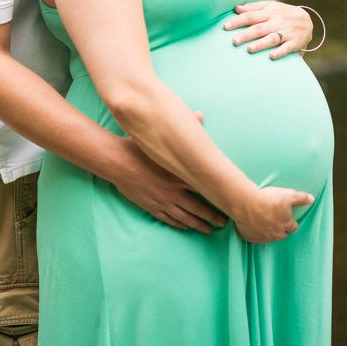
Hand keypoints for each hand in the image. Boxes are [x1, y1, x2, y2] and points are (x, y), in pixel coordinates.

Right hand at [112, 135, 227, 234]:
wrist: (118, 161)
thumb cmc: (139, 147)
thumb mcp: (161, 139)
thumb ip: (183, 130)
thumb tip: (199, 115)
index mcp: (178, 174)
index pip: (204, 188)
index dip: (217, 196)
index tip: (228, 202)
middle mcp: (173, 190)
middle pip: (198, 207)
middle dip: (212, 217)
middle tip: (224, 223)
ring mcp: (162, 200)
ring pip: (185, 217)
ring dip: (198, 225)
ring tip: (209, 230)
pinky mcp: (151, 206)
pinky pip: (168, 218)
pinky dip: (179, 224)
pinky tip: (185, 227)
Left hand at [224, 1, 312, 57]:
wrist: (307, 20)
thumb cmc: (282, 13)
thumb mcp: (270, 6)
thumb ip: (253, 8)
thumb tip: (236, 8)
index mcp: (269, 12)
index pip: (250, 16)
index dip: (238, 21)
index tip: (225, 26)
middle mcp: (276, 22)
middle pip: (259, 28)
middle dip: (246, 35)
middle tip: (234, 41)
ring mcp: (286, 32)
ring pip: (272, 38)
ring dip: (261, 44)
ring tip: (249, 49)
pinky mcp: (295, 42)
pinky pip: (287, 48)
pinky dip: (280, 52)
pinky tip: (271, 56)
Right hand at [235, 186, 313, 243]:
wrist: (247, 203)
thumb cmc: (268, 198)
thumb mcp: (288, 195)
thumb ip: (301, 198)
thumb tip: (312, 199)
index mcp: (286, 223)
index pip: (293, 227)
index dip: (291, 222)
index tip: (288, 218)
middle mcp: (276, 233)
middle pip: (283, 235)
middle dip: (281, 229)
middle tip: (276, 221)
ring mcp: (263, 236)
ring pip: (270, 238)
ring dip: (269, 232)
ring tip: (265, 224)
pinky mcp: (252, 237)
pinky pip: (256, 240)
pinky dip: (256, 235)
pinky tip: (253, 228)